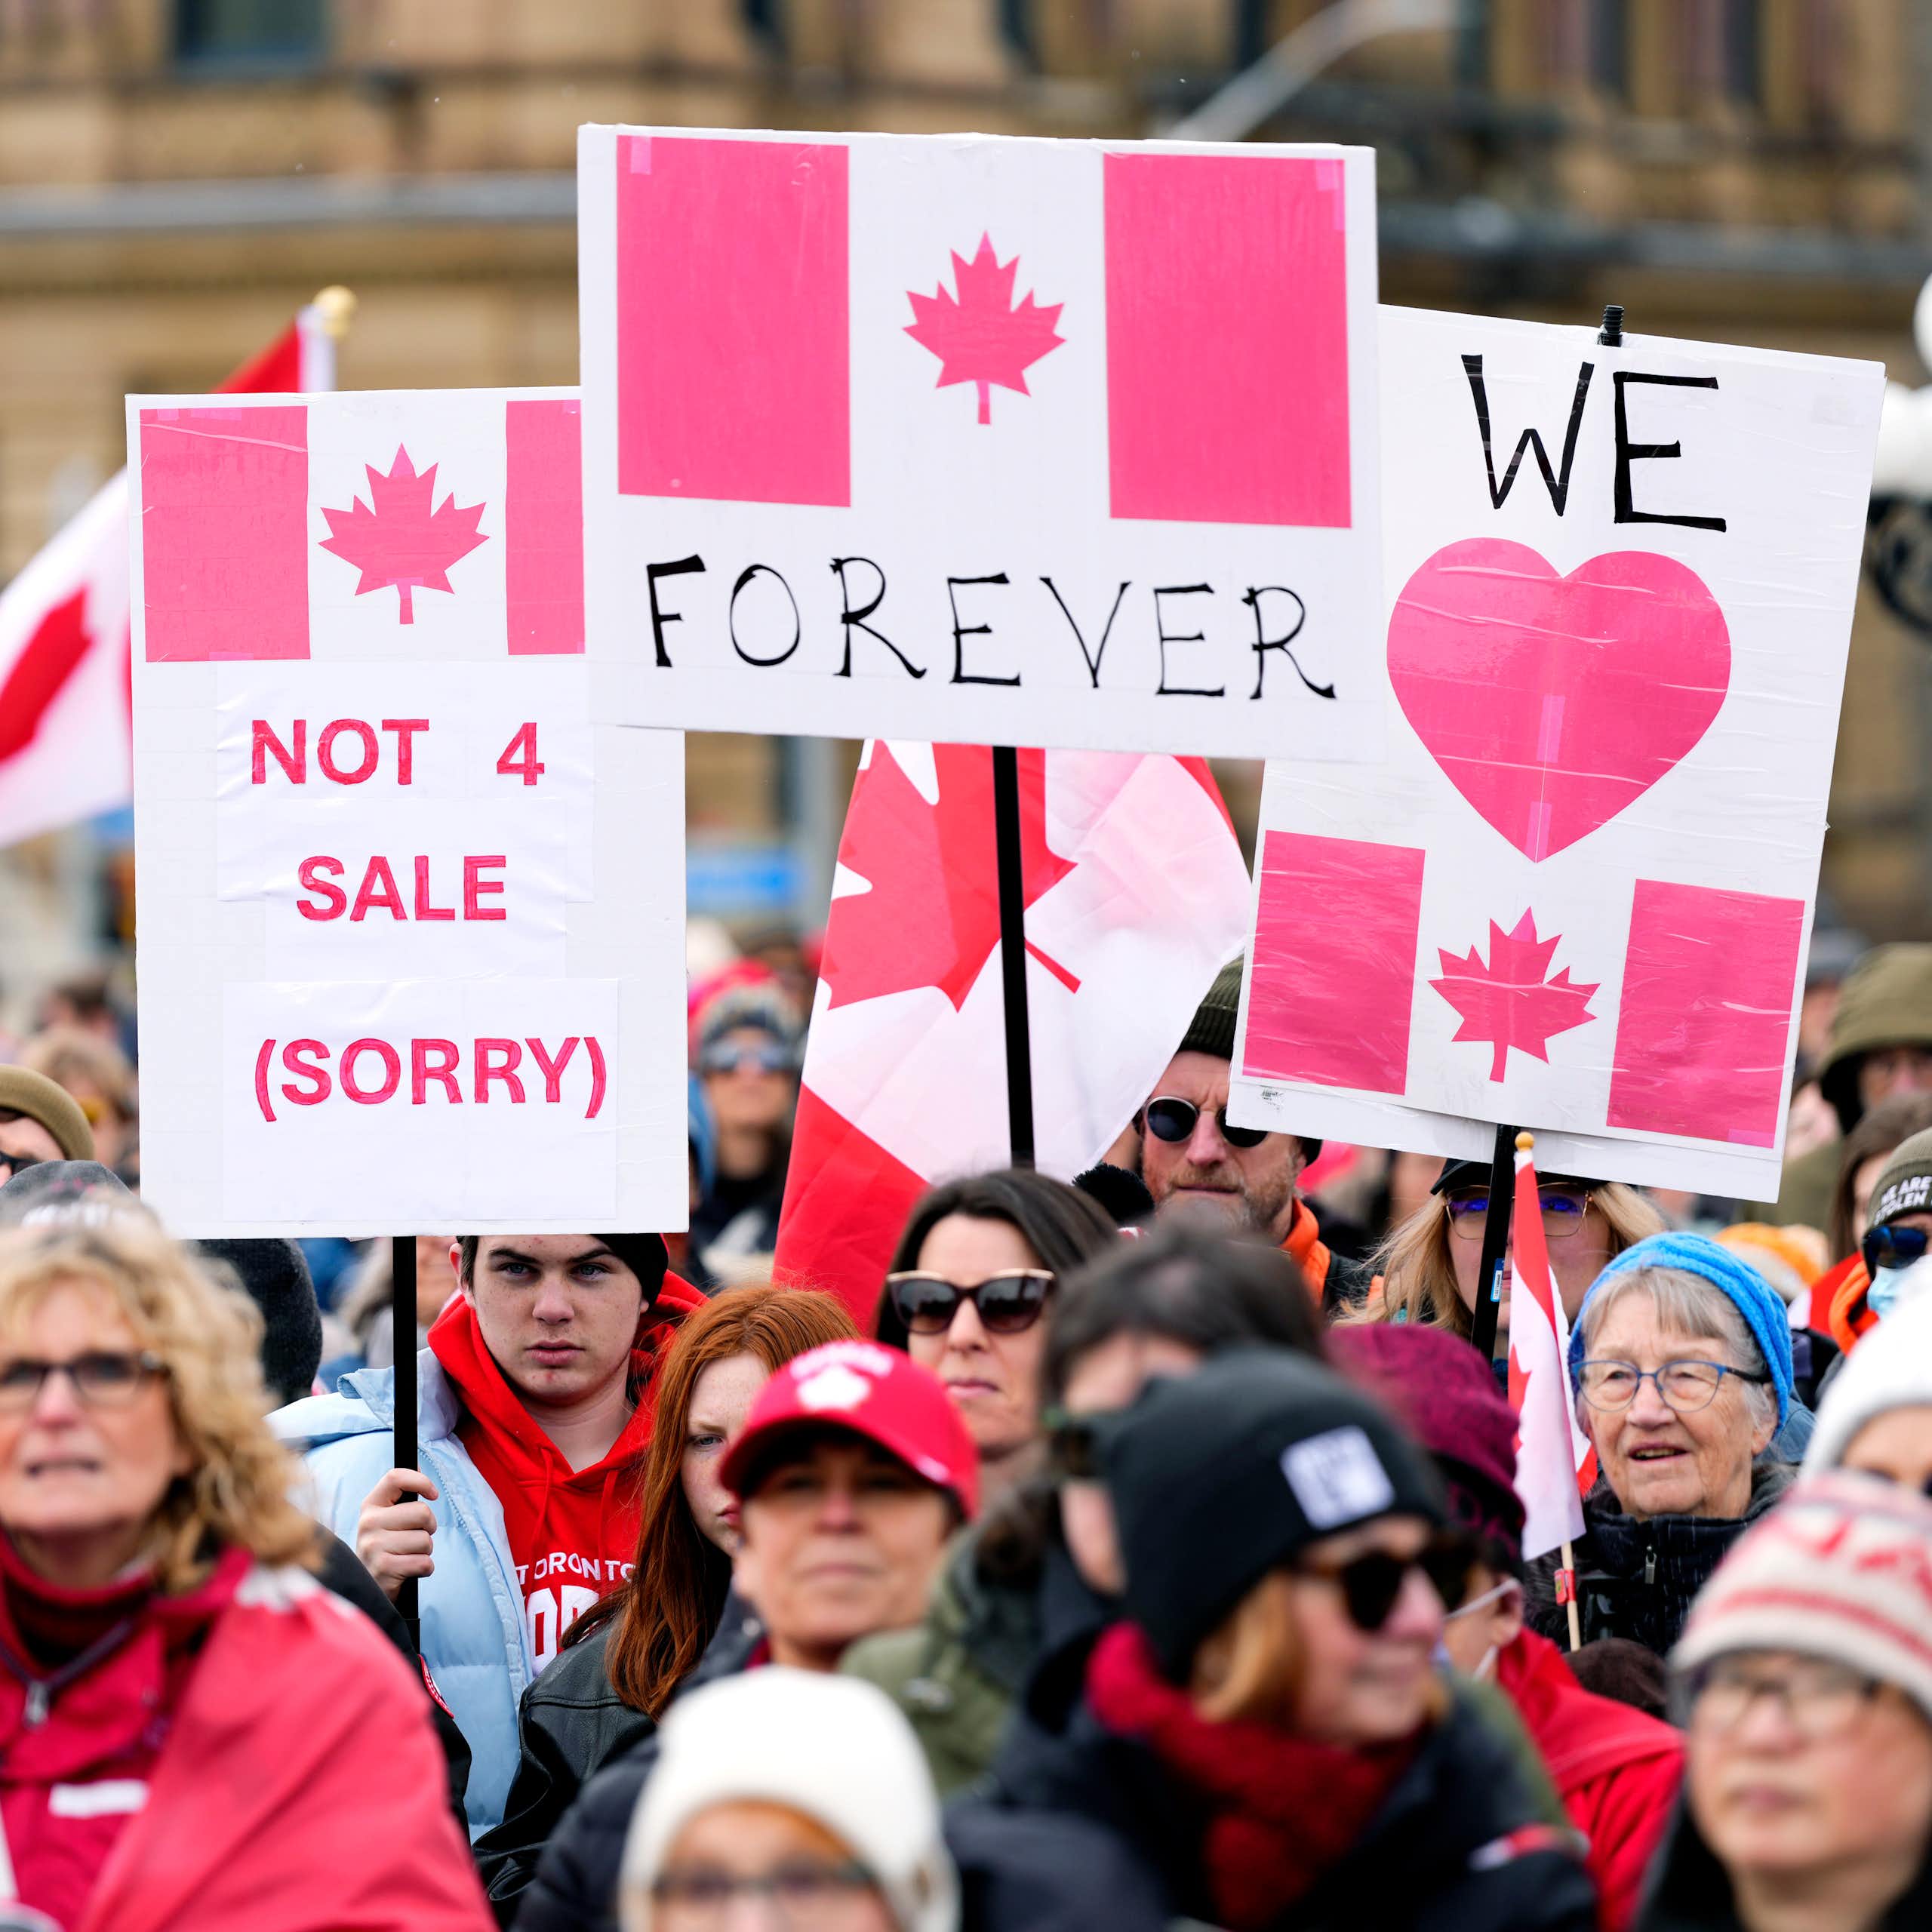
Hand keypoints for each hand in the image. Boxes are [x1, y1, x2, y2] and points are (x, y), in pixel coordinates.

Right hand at [356, 1467, 439, 1600]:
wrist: (368, 1586)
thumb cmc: (387, 1546)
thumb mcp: (388, 1518)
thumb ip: (402, 1494)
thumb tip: (417, 1464)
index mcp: (370, 1505)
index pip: (395, 1477)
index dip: (421, 1481)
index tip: (433, 1494)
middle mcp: (367, 1523)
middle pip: (422, 1512)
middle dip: (429, 1527)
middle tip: (416, 1537)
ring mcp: (373, 1546)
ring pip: (425, 1540)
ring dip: (425, 1550)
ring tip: (407, 1555)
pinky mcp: (383, 1569)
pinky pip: (424, 1563)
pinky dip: (424, 1568)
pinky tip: (408, 1570)